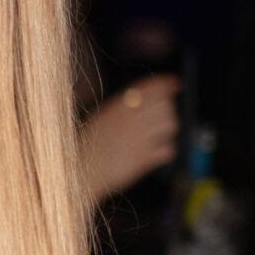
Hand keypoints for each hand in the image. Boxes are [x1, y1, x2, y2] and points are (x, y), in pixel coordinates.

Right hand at [78, 74, 180, 202]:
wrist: (78, 171)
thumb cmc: (87, 144)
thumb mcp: (101, 116)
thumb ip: (123, 105)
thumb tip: (148, 95)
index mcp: (118, 107)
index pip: (151, 88)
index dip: (166, 83)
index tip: (175, 83)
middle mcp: (131, 120)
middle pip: (165, 106)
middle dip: (167, 108)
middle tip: (161, 115)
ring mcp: (138, 140)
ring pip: (170, 126)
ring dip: (168, 128)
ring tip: (159, 134)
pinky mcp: (143, 160)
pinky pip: (168, 150)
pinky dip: (166, 150)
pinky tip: (157, 152)